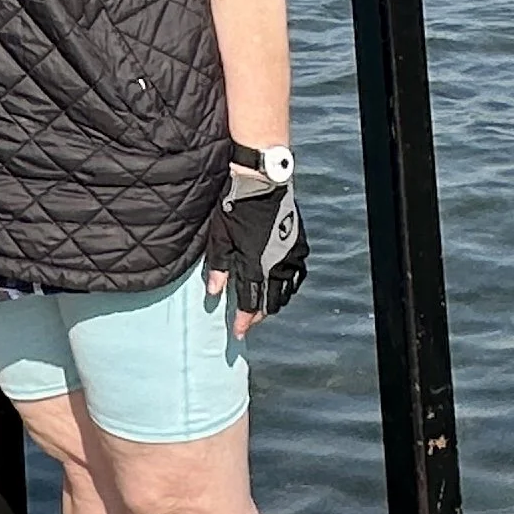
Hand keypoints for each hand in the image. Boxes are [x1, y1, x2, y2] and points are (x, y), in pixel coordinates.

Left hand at [205, 174, 307, 335]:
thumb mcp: (219, 236)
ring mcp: (291, 254)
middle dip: (259, 314)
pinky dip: (288, 284)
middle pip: (271, 300)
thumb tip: (214, 293)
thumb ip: (218, 266)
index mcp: (255, 263)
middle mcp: (276, 263)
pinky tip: (279, 284)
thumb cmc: (235, 205)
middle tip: (248, 320)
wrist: (262, 181)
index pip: (251, 301)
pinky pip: (297, 273)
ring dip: (274, 300)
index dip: (244, 319)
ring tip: (262, 305)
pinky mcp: (299, 244)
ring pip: (287, 289)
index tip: (238, 332)